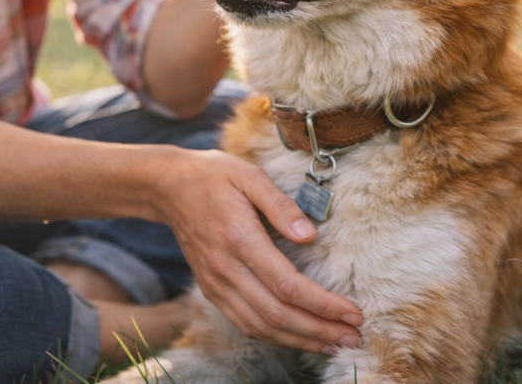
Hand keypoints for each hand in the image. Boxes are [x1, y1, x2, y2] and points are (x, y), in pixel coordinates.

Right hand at [153, 148, 362, 352]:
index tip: (353, 312)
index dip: (323, 304)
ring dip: (300, 341)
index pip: (287, 285)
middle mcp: (225, 269)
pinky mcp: (211, 290)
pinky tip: (300, 338)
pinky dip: (275, 337)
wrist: (168, 187)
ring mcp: (215, 284)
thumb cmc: (214, 176)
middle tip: (353, 338)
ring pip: (260, 327)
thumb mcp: (249, 175)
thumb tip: (310, 235)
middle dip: (319, 331)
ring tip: (334, 345)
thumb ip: (280, 205)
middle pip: (276, 314)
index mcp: (239, 238)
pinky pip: (245, 324)